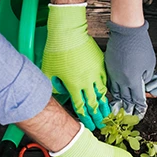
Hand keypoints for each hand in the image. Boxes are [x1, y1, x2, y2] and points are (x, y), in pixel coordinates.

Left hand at [42, 3, 109, 129]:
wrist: (68, 32)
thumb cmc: (57, 49)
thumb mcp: (49, 71)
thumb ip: (53, 85)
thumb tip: (58, 92)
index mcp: (74, 84)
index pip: (81, 106)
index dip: (86, 118)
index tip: (90, 125)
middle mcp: (86, 80)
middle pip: (94, 103)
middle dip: (97, 116)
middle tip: (101, 124)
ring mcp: (95, 72)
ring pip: (102, 92)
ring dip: (104, 104)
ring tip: (107, 112)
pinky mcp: (100, 63)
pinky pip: (105, 79)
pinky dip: (105, 88)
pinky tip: (106, 92)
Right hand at [105, 20, 154, 117]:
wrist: (126, 32)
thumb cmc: (140, 45)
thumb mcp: (150, 64)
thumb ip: (146, 77)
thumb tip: (143, 84)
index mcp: (133, 80)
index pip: (136, 98)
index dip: (139, 107)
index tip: (140, 113)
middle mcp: (121, 80)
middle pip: (125, 98)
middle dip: (128, 107)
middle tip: (129, 115)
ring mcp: (113, 74)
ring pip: (115, 91)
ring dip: (119, 100)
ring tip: (120, 107)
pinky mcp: (108, 67)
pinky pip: (109, 83)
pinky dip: (113, 89)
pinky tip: (115, 92)